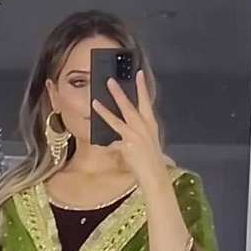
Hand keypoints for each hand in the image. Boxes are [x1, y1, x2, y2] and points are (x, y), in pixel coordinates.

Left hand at [91, 69, 170, 190]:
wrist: (155, 176)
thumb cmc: (152, 162)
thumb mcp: (148, 144)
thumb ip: (135, 136)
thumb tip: (120, 137)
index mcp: (151, 125)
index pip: (146, 102)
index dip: (142, 88)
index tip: (138, 74)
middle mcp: (144, 128)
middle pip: (130, 106)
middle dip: (119, 93)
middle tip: (110, 80)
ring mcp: (136, 136)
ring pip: (117, 120)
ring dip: (105, 110)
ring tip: (95, 102)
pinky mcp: (128, 146)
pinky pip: (113, 143)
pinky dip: (108, 144)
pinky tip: (100, 143)